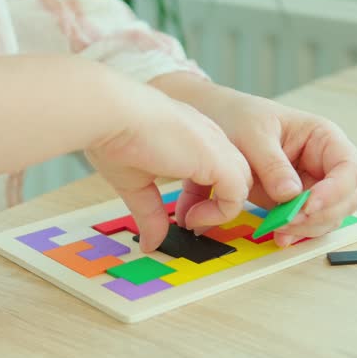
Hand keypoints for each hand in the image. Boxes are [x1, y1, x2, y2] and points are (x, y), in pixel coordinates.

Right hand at [86, 82, 251, 251]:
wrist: (113, 115)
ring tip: (190, 221)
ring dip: (221, 210)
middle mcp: (210, 140)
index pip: (218, 169)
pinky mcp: (218, 159)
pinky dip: (222, 213)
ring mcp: (217, 147)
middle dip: (219, 205)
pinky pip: (238, 194)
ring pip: (243, 184)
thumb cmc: (116, 137)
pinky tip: (191, 218)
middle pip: (236, 176)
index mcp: (193, 140)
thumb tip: (150, 242)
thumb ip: (150, 213)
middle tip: (190, 222)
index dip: (207, 197)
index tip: (183, 217)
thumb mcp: (135, 184)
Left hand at [153, 76, 356, 247]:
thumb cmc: (240, 118)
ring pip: (327, 216)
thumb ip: (272, 164)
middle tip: (288, 222)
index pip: (348, 167)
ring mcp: (311, 186)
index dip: (335, 190)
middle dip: (320, 215)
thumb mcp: (254, 135)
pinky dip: (295, 233)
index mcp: (323, 138)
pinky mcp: (294, 203)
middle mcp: (324, 164)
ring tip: (278, 230)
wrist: (217, 123)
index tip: (309, 204)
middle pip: (344, 198)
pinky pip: (305, 223)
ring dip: (307, 228)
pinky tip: (278, 236)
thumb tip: (291, 194)